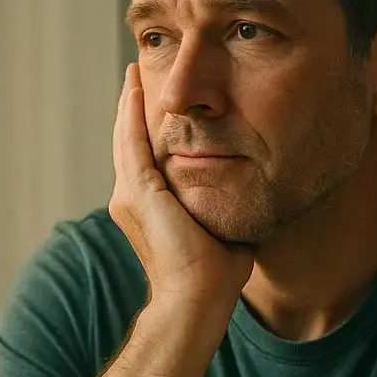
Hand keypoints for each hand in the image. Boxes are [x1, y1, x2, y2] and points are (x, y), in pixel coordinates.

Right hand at [108, 64, 252, 307]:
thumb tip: (250, 187)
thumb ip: (223, 204)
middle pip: (128, 143)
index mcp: (146, 210)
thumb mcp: (219, 226)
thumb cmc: (215, 277)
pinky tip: (137, 90)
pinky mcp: (139, 193)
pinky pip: (132, 142)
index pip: (143, 160)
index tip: (157, 106)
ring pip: (126, 138)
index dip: (147, 130)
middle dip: (132, 109)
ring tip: (134, 76)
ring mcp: (130, 196)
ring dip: (129, 104)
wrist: (198, 301)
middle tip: (136, 77)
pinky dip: (132, 114)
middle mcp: (128, 201)